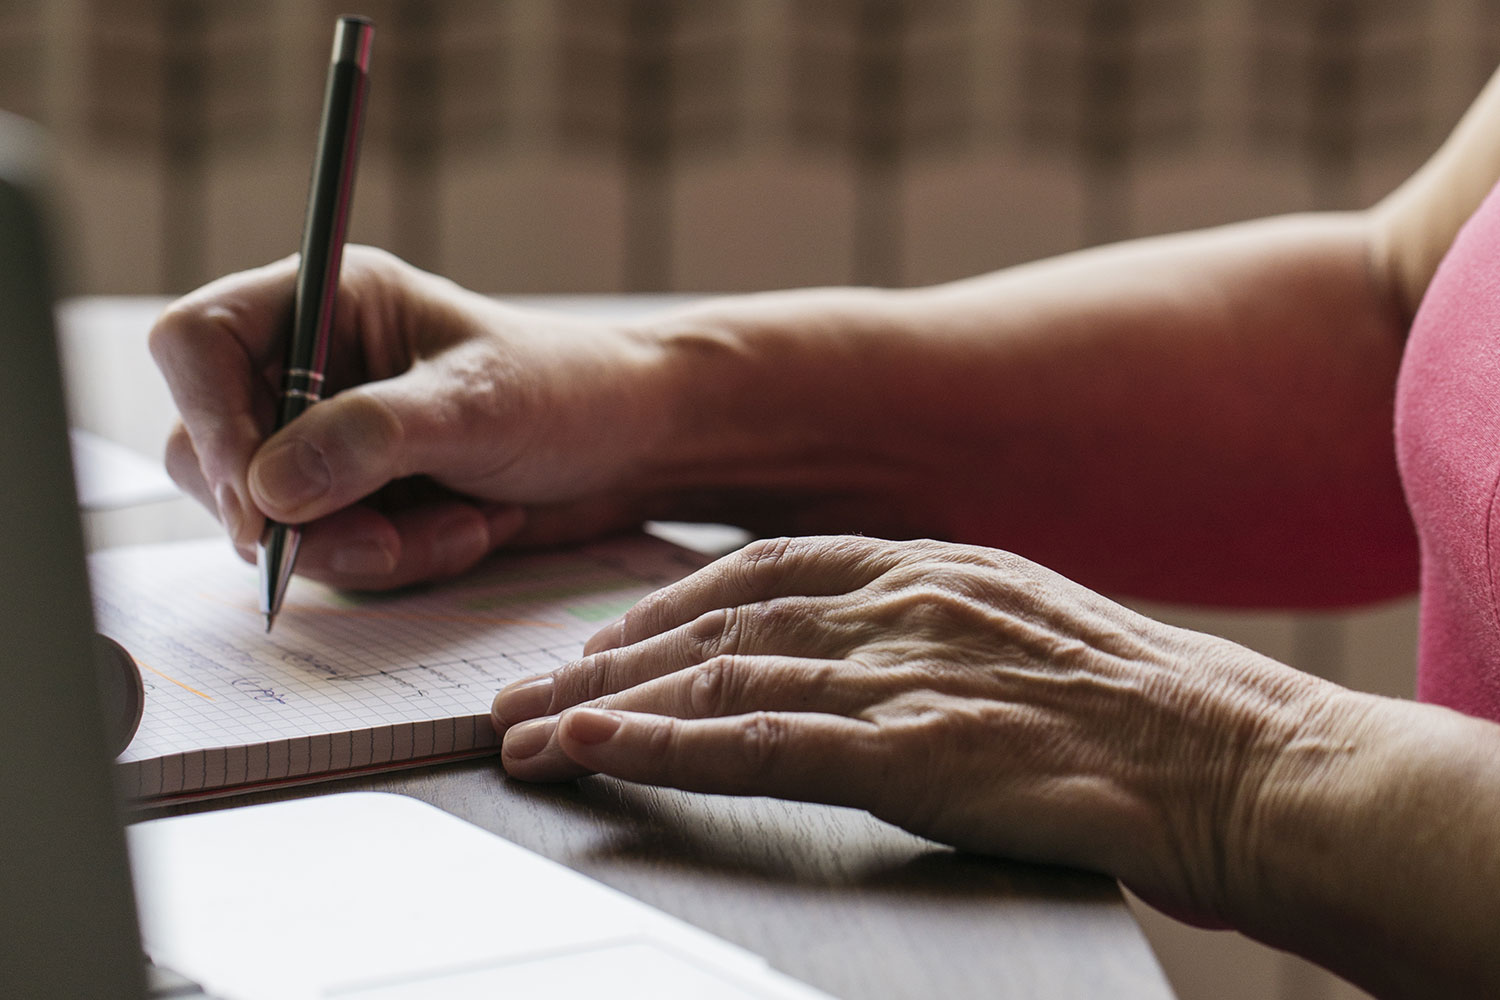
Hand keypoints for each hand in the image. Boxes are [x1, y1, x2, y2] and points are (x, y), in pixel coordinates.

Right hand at [150, 248, 672, 587]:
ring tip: (461, 527)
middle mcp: (312, 369)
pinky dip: (400, 562)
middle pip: (214, 449)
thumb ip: (373, 437)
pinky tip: (471, 531)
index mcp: (328, 302)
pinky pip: (331, 556)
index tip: (264, 501)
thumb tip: (269, 489)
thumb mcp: (476, 404)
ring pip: (272, 521)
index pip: (198, 344)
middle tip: (381, 539)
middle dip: (300, 515)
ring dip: (365, 548)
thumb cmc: (571, 392)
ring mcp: (328, 442)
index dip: (213, 421)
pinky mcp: (357, 502)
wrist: (635, 448)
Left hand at [492, 534, 1338, 924]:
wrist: (1242, 759)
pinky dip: (660, 748)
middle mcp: (901, 601)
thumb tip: (874, 662)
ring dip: (605, 705)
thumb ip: (939, 631)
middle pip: (715, 620)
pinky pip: (757, 744)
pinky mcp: (914, 750)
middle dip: (608, 656)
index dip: (669, 604)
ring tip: (520, 731)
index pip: (764, 570)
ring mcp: (903, 670)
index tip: (607, 637)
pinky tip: (592, 756)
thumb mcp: (1028, 632)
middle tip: (522, 689)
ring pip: (716, 676)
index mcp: (930, 565)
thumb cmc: (1149, 709)